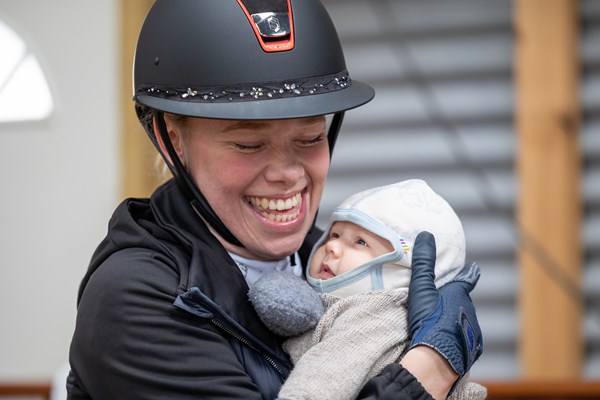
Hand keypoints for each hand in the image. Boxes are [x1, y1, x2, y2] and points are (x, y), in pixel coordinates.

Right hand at [407, 231, 482, 377]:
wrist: (437, 359)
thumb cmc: (430, 320)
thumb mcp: (422, 288)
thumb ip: (423, 262)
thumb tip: (426, 234)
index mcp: (460, 294)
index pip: (467, 279)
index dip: (469, 273)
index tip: (474, 268)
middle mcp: (470, 310)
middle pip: (464, 302)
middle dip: (457, 300)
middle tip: (445, 300)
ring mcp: (473, 330)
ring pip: (465, 321)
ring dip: (457, 320)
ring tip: (442, 324)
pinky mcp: (471, 349)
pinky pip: (465, 339)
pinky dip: (458, 338)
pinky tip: (448, 342)